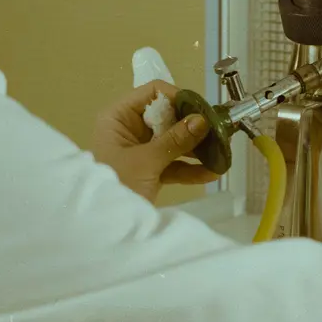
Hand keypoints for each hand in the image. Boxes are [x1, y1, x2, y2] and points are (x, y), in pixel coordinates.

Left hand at [91, 80, 220, 203]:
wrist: (101, 228)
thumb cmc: (116, 186)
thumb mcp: (146, 162)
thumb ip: (175, 140)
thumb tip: (202, 120)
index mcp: (118, 117)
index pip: (153, 93)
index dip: (179, 98)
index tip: (203, 112)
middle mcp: (129, 129)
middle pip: (167, 117)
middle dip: (193, 127)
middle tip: (219, 133)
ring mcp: (141, 150)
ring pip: (173, 141)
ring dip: (196, 148)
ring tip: (221, 153)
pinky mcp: (150, 170)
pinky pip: (173, 163)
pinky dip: (190, 168)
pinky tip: (212, 172)